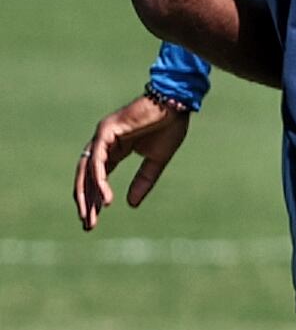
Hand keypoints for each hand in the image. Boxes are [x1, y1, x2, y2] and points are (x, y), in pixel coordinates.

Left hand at [75, 94, 190, 230]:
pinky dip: (99, 180)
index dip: (95, 198)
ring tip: (92, 216)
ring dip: (88, 195)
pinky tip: (105, 198)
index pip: (97, 177)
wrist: (177, 104)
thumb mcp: (156, 161)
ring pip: (87, 170)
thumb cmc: (169, 127)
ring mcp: (102, 136)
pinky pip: (98, 160)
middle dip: (85, 201)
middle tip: (87, 225)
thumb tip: (130, 204)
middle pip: (85, 176)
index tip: (95, 220)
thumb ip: (143, 181)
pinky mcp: (107, 131)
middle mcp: (102, 143)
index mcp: (113, 149)